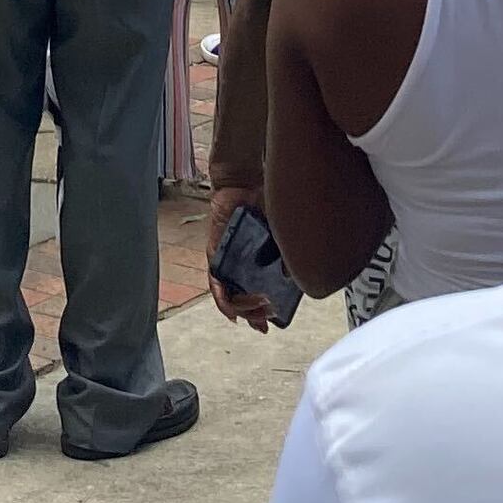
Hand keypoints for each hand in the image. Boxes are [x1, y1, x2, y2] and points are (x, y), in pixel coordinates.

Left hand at [201, 180, 274, 331]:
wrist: (246, 181)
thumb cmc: (265, 201)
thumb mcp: (281, 229)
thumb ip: (286, 252)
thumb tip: (288, 278)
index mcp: (256, 261)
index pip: (258, 293)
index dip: (262, 312)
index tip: (272, 321)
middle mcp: (240, 264)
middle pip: (242, 300)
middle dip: (254, 316)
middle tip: (266, 320)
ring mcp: (226, 260)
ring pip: (229, 296)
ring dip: (243, 310)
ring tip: (257, 314)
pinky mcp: (214, 253)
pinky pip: (215, 281)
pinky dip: (222, 299)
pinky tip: (230, 311)